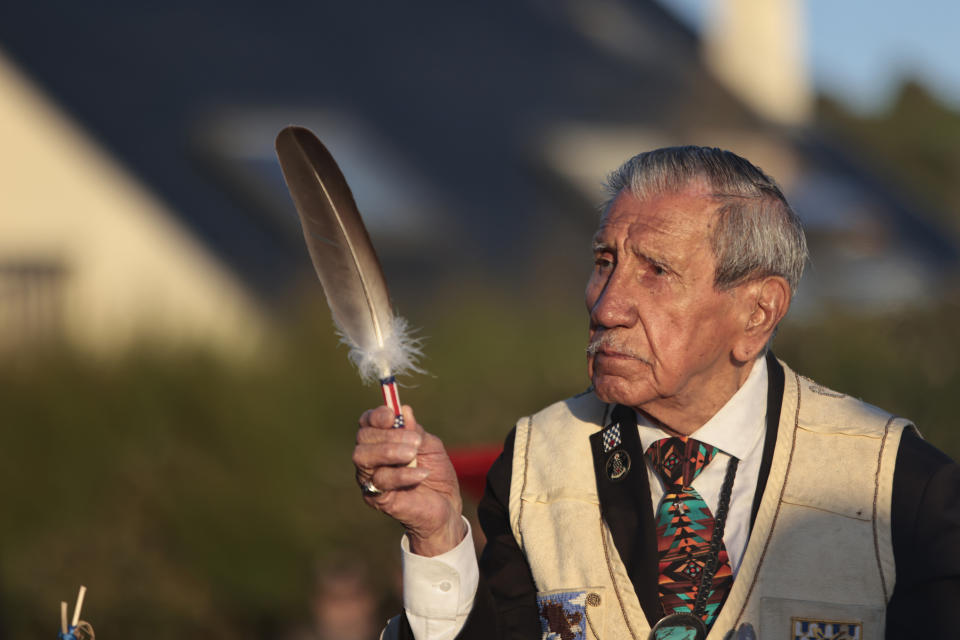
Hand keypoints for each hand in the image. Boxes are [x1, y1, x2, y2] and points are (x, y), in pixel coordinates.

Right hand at [352, 405, 464, 556]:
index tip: (392, 416)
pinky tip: (421, 474)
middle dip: (388, 435)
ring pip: (363, 457)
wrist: (446, 507)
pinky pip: (380, 481)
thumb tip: (404, 410)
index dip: (376, 415)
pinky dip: (402, 475)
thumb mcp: (430, 446)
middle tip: (415, 442)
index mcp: (381, 442)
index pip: (367, 423)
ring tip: (414, 455)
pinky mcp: (376, 498)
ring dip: (390, 451)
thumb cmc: (435, 474)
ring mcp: (370, 478)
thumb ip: (415, 430)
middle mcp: (370, 459)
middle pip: (363, 437)